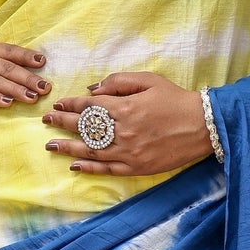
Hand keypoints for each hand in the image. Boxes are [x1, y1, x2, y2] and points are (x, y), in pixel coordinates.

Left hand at [43, 72, 212, 174]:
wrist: (203, 126)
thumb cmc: (176, 99)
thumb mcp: (148, 80)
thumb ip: (118, 82)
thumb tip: (93, 90)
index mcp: (124, 107)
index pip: (88, 106)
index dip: (70, 104)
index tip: (58, 103)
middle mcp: (122, 131)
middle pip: (83, 127)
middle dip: (62, 123)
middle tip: (47, 120)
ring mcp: (127, 152)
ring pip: (90, 150)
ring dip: (67, 147)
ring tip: (51, 145)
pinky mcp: (136, 167)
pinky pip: (106, 169)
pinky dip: (88, 167)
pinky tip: (74, 164)